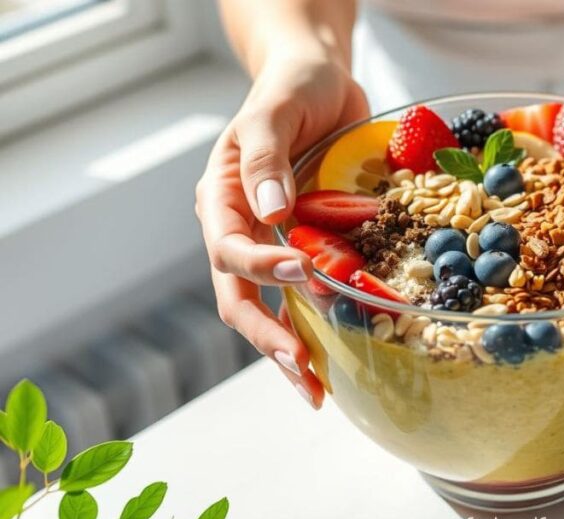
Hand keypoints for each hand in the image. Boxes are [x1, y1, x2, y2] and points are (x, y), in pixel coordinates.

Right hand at [195, 56, 368, 407]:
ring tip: (317, 389)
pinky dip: (319, 323)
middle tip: (305, 373)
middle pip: (240, 297)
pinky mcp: (307, 246)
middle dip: (270, 338)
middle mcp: (242, 228)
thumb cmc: (293, 89)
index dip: (262, 268)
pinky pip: (306, 294)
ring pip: (269, 309)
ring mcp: (272, 243)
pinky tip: (338, 353)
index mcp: (223, 199)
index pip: (229, 249)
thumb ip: (266, 159)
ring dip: (291, 348)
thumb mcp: (275, 112)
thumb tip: (272, 212)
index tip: (304, 272)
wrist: (319, 82)